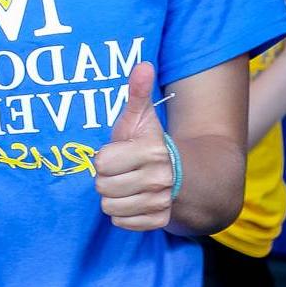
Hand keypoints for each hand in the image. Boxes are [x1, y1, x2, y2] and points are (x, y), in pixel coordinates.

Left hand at [95, 63, 174, 231]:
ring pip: (110, 207)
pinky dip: (122, 214)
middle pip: (103, 187)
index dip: (104, 158)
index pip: (102, 163)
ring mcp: (160, 202)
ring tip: (125, 185)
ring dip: (113, 197)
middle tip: (119, 171)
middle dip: (106, 179)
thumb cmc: (150, 144)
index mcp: (152, 152)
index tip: (116, 154)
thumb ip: (138, 93)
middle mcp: (159, 179)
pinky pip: (121, 222)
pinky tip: (133, 201)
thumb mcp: (141, 118)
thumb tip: (142, 64)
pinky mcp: (158, 221)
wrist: (183, 177)